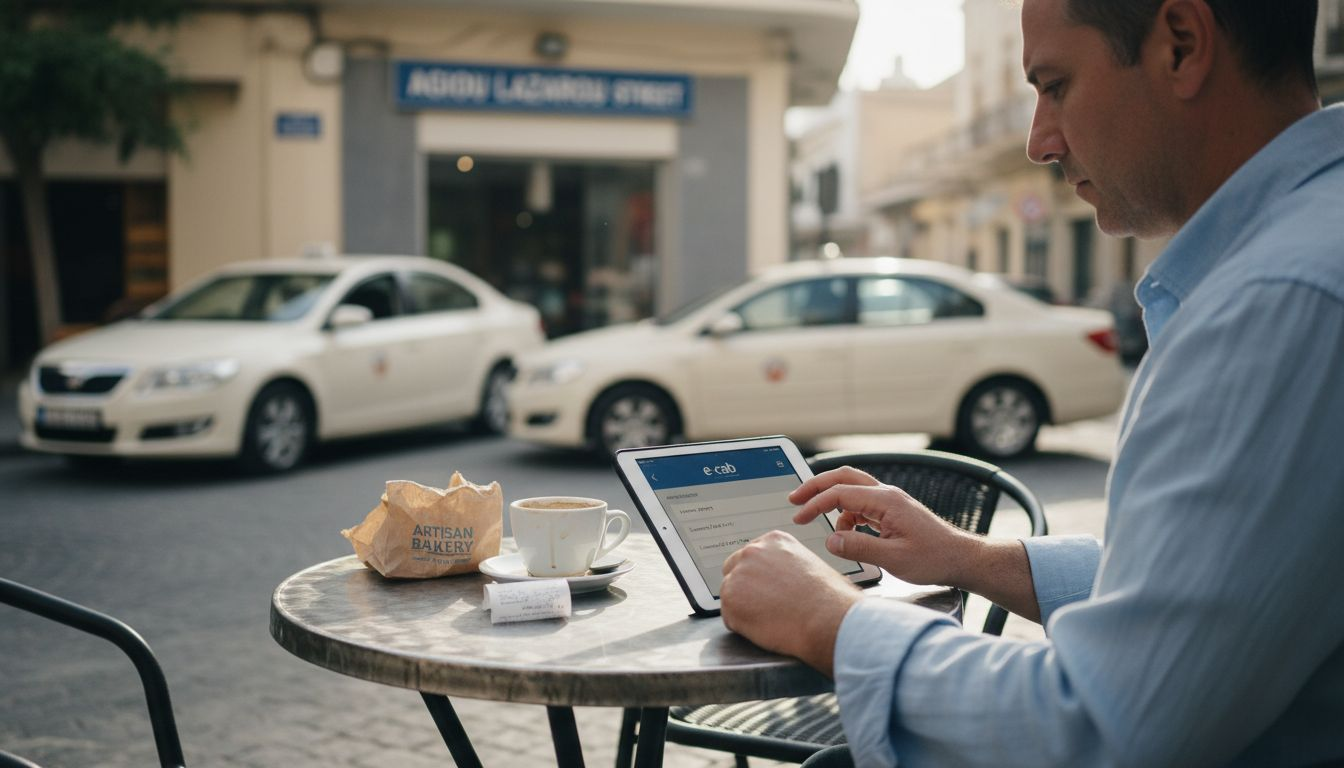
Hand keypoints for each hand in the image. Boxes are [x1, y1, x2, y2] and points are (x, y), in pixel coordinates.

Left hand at [720, 530, 860, 675]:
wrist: (826, 618)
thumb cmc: (830, 598)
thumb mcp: (813, 564)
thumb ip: (791, 565)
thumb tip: (790, 578)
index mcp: (774, 541)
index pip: (752, 556)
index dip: (758, 576)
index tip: (764, 587)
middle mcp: (752, 553)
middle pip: (733, 570)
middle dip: (745, 588)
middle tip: (763, 605)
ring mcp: (738, 576)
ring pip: (730, 594)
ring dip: (744, 608)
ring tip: (770, 619)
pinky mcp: (730, 601)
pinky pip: (729, 617)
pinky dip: (743, 626)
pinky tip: (764, 628)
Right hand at [788, 466, 978, 587]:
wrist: (961, 558)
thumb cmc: (934, 558)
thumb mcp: (893, 559)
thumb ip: (859, 548)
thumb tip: (830, 540)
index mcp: (886, 501)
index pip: (840, 493)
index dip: (815, 504)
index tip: (799, 518)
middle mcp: (887, 494)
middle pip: (843, 477)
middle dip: (816, 486)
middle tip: (794, 498)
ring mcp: (890, 501)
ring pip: (852, 488)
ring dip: (830, 499)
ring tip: (814, 518)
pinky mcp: (892, 511)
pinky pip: (861, 504)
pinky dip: (846, 514)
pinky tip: (845, 533)